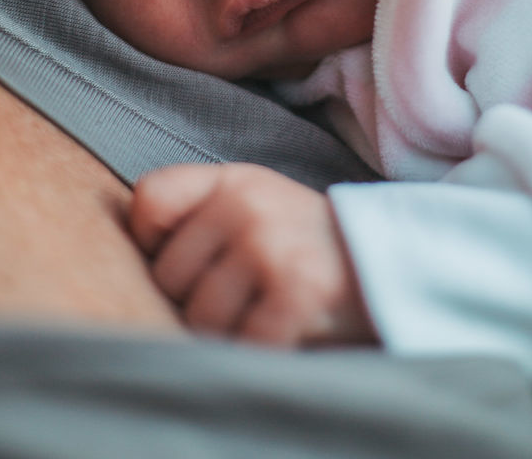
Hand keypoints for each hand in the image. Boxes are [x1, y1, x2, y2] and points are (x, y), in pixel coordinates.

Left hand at [130, 162, 376, 346]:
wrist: (395, 261)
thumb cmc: (308, 242)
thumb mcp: (258, 202)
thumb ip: (202, 215)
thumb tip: (135, 259)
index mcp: (232, 180)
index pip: (149, 200)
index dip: (152, 241)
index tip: (184, 261)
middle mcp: (246, 205)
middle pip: (168, 277)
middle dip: (196, 301)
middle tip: (243, 296)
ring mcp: (269, 247)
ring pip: (200, 319)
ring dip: (228, 333)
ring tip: (265, 313)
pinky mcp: (294, 293)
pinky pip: (243, 344)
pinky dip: (262, 351)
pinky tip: (287, 331)